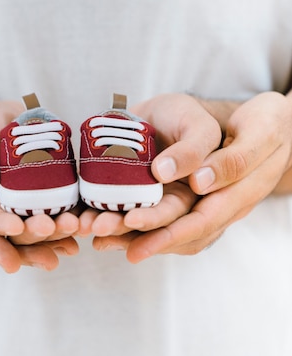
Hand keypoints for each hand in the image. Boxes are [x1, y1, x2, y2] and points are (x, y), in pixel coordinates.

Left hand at [81, 92, 220, 236]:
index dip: (165, 230)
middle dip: (127, 232)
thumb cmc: (187, 117)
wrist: (164, 113)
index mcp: (211, 198)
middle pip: (160, 229)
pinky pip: (121, 215)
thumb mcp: (198, 125)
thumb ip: (192, 149)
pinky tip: (80, 220)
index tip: (134, 221)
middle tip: (100, 226)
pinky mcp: (136, 201)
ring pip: (139, 229)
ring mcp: (158, 207)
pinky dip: (101, 218)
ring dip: (111, 231)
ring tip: (85, 226)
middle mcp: (184, 209)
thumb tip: (164, 173)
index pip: (193, 223)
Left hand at [92, 91, 291, 260]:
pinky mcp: (187, 194)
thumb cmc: (265, 122)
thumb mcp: (259, 132)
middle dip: (135, 233)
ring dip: (126, 231)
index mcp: (238, 197)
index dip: (166, 229)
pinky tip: (101, 213)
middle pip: (173, 231)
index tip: (132, 222)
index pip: (200, 223)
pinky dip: (130, 218)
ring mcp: (202, 204)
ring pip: (163, 227)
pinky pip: (159, 215)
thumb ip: (233, 160)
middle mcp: (217, 207)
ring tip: (91, 227)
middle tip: (100, 231)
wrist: (265, 122)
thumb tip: (198, 183)